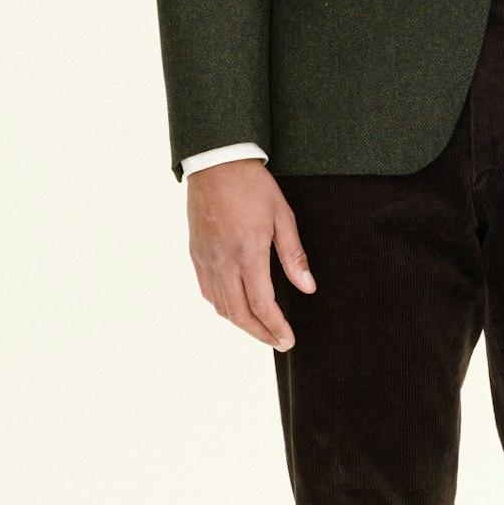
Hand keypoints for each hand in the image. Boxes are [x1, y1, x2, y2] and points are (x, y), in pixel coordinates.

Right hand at [186, 159, 314, 348]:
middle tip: (278, 342)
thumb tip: (308, 288)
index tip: (288, 339)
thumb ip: (294, 257)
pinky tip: (236, 308)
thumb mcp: (283, 216)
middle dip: (260, 334)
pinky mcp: (196, 254)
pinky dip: (223, 307)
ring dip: (242, 324)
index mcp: (247, 252)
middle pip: (239, 313)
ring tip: (261, 329)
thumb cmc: (253, 186)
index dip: (276, 327)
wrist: (215, 162)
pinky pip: (207, 291)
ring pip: (220, 306)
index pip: (262, 304)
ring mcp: (206, 259)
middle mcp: (223, 260)